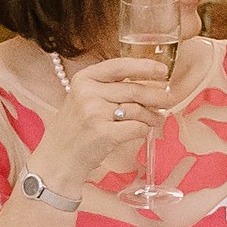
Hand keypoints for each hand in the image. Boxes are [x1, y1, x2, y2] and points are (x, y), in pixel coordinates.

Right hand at [34, 55, 174, 196]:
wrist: (57, 160)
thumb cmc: (75, 129)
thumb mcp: (84, 99)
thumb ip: (109, 88)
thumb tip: (151, 83)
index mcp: (84, 79)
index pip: (120, 66)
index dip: (145, 67)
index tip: (163, 70)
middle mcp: (87, 93)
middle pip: (134, 90)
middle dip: (157, 95)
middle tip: (169, 100)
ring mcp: (94, 113)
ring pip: (138, 109)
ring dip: (152, 115)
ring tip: (156, 119)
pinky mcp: (103, 133)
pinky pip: (137, 128)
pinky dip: (145, 130)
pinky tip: (144, 131)